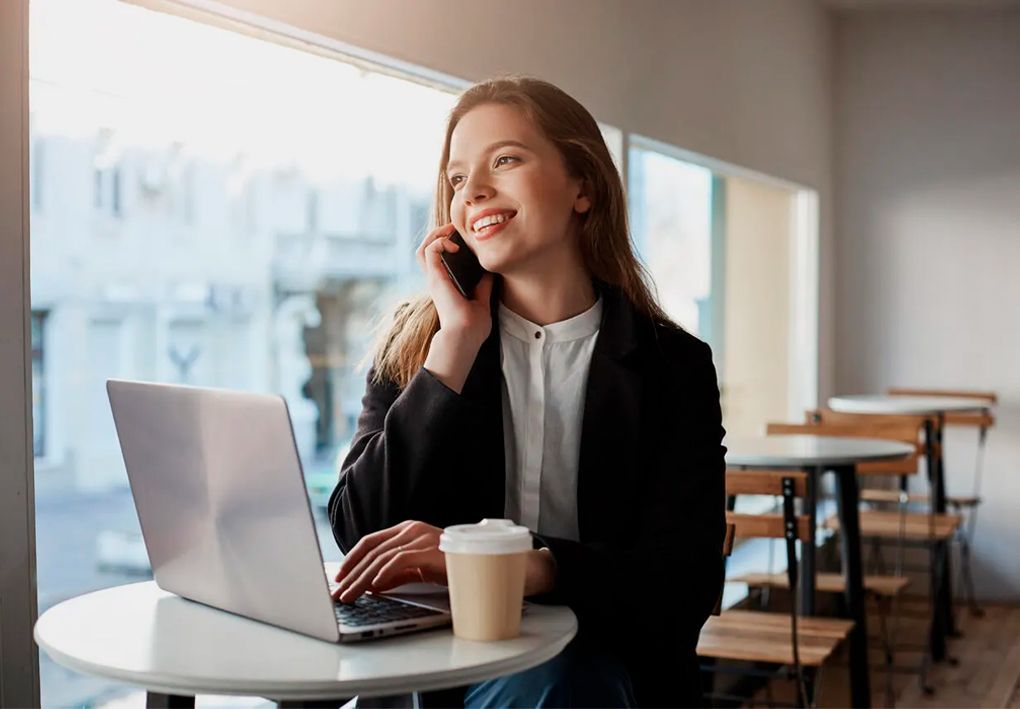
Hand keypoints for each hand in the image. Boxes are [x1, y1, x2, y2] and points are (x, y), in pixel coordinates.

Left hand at [332, 520, 446, 603]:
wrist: (479, 565)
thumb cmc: (450, 566)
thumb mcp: (417, 569)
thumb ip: (395, 574)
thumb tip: (370, 585)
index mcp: (406, 529)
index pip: (370, 541)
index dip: (351, 559)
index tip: (339, 577)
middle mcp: (411, 529)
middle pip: (372, 551)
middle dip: (351, 574)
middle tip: (338, 593)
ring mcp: (420, 537)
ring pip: (381, 557)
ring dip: (361, 579)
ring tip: (350, 595)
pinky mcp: (429, 550)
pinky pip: (400, 560)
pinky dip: (385, 573)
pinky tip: (374, 587)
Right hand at [416, 223, 493, 345]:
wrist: (466, 335)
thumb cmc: (473, 326)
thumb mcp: (481, 300)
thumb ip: (483, 285)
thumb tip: (491, 271)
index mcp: (446, 285)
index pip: (439, 260)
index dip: (446, 244)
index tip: (463, 238)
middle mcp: (437, 280)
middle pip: (427, 250)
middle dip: (439, 234)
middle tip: (455, 229)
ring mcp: (434, 279)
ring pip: (423, 248)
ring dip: (435, 235)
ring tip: (450, 230)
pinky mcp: (435, 277)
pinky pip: (429, 250)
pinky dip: (439, 242)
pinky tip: (454, 245)